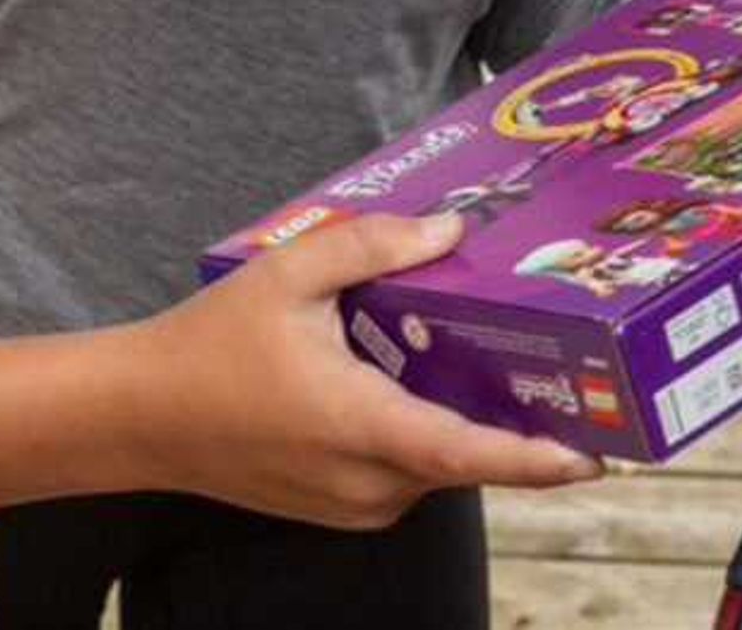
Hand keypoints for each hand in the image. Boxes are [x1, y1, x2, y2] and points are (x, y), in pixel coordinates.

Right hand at [124, 212, 598, 527]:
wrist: (142, 417)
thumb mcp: (287, 273)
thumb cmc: (210, 345)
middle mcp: (368, 482)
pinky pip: (403, 475)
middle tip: (558, 374)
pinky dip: (418, 435)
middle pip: (465, 457)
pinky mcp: (340, 510)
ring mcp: (353, 505)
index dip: (539, 459)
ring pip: (435, 466)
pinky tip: (404, 381)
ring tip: (474, 362)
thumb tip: (450, 231)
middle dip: (513, 423)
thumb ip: (371, 246)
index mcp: (362, 427)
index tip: (599, 456)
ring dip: (456, 422)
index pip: (470, 454)